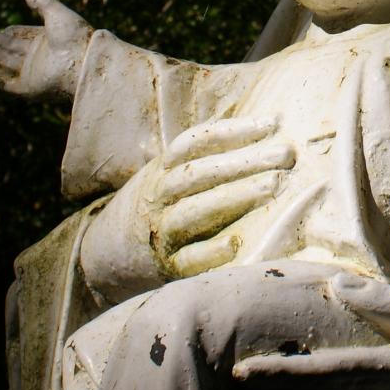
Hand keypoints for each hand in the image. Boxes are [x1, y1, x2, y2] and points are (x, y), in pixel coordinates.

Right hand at [0, 0, 91, 104]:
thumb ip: (41, 2)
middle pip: (13, 49)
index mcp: (47, 40)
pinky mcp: (32, 89)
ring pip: (9, 66)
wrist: (84, 63)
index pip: (23, 35)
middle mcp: (40, 57)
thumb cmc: (74, 36)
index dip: (10, 32)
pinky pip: (11, 86)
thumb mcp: (56, 13)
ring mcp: (36, 74)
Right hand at [76, 117, 297, 300]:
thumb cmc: (158, 205)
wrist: (104, 253)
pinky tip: (236, 242)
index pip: (198, 141)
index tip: (273, 123)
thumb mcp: (169, 173)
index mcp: (164, 168)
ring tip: (272, 186)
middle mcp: (160, 196)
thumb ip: (206, 154)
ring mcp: (162, 231)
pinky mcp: (167, 267)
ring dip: (234, 196)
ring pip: (195, 211)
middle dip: (245, 161)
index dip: (234, 130)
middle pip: (201, 173)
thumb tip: (259, 122)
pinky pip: (188, 259)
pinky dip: (210, 252)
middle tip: (285, 155)